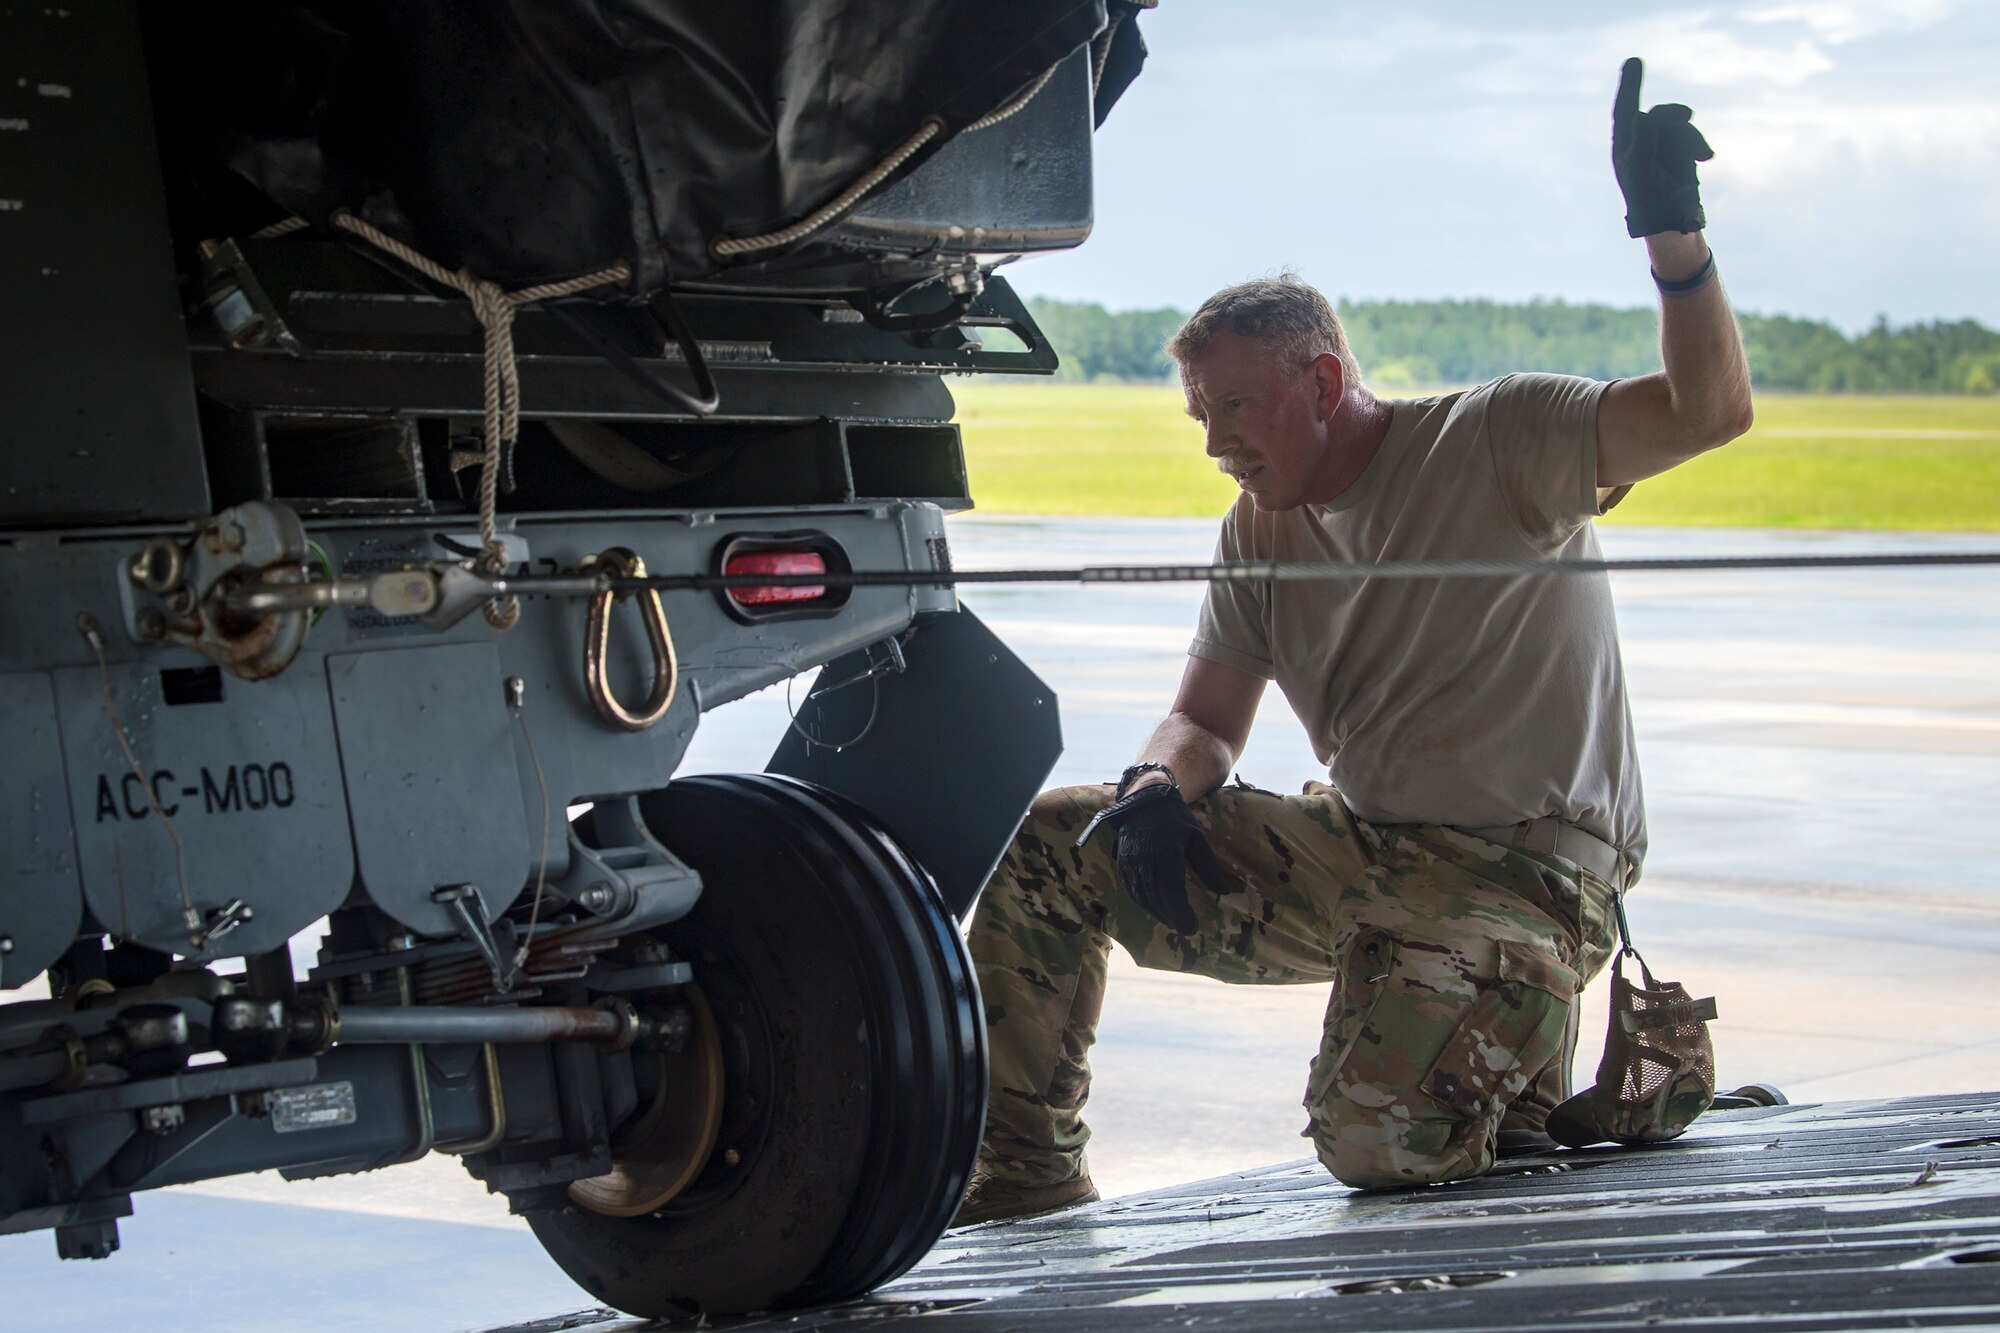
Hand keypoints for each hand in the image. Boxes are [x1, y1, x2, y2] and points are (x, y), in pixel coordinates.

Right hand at [1075, 783, 1228, 933]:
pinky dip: (1144, 904)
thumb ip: (1208, 866)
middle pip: (1156, 899)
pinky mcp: (1122, 863)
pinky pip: (1131, 890)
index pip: (1171, 891)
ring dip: (1158, 913)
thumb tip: (1224, 891)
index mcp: (1165, 851)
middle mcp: (1144, 859)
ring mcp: (1130, 862)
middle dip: (1172, 918)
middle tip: (1186, 928)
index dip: (1180, 913)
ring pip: (1142, 897)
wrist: (1145, 799)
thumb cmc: (1175, 818)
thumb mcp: (1197, 837)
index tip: (1193, 928)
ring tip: (1174, 921)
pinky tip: (1156, 909)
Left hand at [1612, 57, 1712, 237]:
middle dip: (1674, 117)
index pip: (1624, 109)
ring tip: (1703, 156)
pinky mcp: (1679, 149)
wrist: (1672, 221)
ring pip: (1678, 123)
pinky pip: (1690, 134)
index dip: (1630, 85)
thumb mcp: (1641, 175)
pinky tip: (1706, 159)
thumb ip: (1641, 145)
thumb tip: (1642, 115)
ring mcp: (1660, 143)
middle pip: (1659, 114)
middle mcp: (1640, 141)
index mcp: (1624, 146)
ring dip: (1691, 137)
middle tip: (1687, 115)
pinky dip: (1698, 144)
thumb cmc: (1649, 202)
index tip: (1634, 60)